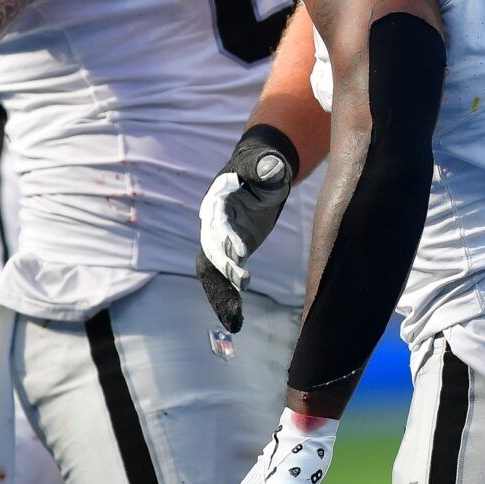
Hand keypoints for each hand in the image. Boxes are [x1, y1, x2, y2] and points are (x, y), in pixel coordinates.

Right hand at [196, 127, 298, 332]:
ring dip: (220, 293)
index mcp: (218, 198)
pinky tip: (236, 320)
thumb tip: (273, 168)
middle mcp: (212, 222)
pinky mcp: (229, 252)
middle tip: (242, 283)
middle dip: (224, 268)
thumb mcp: (267, 163)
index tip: (242, 253)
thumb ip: (267, 167)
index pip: (218, 220)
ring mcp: (219, 239)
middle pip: (211, 248)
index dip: (226, 236)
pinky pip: (222, 278)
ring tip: (234, 319)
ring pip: (213, 270)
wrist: (259, 172)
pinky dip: (227, 298)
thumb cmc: (264, 165)